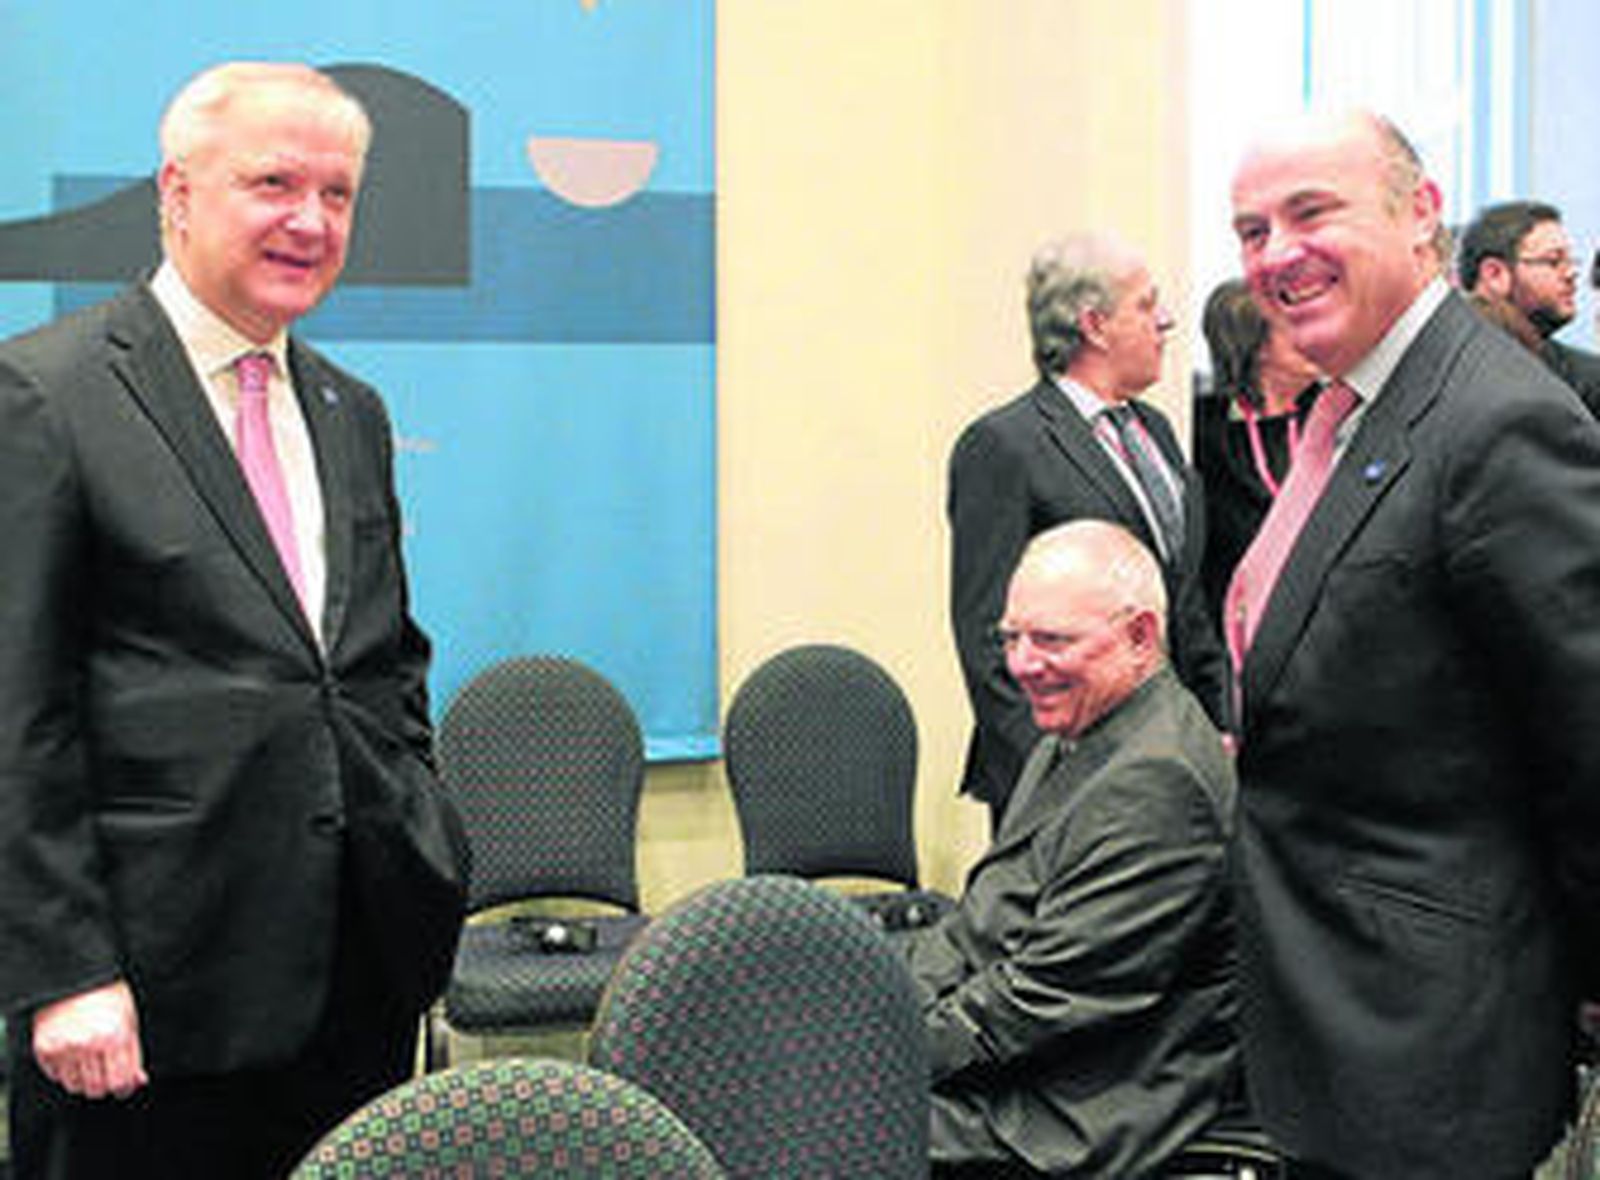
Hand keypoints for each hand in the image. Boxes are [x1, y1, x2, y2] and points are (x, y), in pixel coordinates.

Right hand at [32, 980, 148, 1098]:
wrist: (75, 975)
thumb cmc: (108, 994)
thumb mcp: (129, 1019)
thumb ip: (134, 1053)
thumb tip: (138, 1081)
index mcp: (115, 1036)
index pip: (121, 1082)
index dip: (124, 1087)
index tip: (124, 1085)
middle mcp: (89, 1044)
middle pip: (97, 1089)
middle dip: (104, 1084)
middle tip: (105, 1071)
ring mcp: (64, 1047)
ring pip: (75, 1086)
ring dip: (84, 1079)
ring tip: (89, 1059)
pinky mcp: (44, 1048)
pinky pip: (55, 1076)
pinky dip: (65, 1071)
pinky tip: (73, 1054)